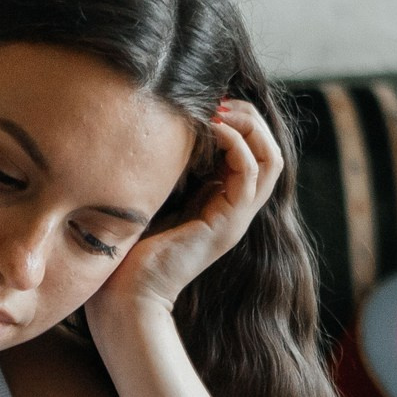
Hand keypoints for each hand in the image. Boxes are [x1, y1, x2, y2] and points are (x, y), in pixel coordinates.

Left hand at [89, 99, 283, 326]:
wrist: (128, 294)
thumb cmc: (131, 247)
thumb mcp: (155, 194)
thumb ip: (169, 168)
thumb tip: (162, 127)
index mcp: (222, 200)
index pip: (254, 150)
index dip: (240, 119)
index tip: (210, 102)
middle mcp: (236, 208)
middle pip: (269, 150)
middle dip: (249, 116)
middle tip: (219, 101)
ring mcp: (235, 218)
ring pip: (269, 159)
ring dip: (248, 126)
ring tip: (219, 112)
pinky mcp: (226, 225)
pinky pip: (248, 175)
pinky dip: (235, 145)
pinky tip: (210, 131)